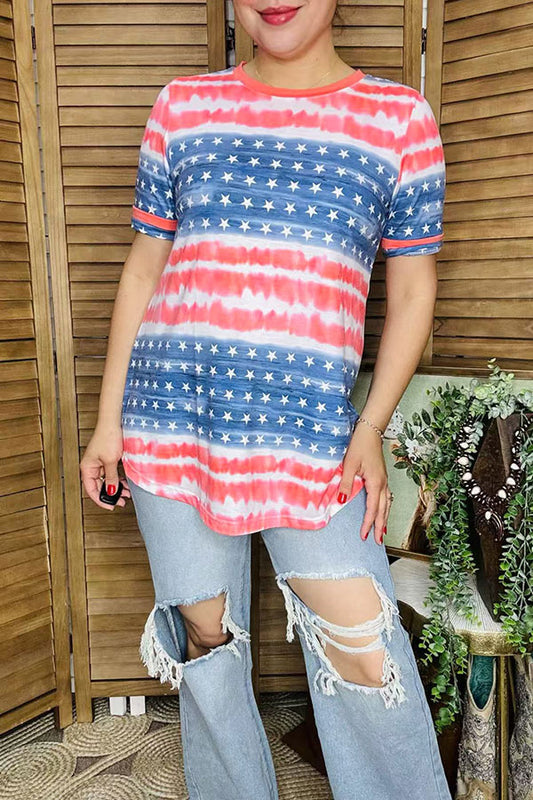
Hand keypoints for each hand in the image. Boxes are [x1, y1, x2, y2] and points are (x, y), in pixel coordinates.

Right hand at [80, 424, 130, 509]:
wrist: (113, 422)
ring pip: (106, 481)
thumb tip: (111, 493)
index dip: (101, 500)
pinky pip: (110, 474)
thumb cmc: (108, 437)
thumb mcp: (111, 461)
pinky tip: (126, 484)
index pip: (91, 490)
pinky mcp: (106, 459)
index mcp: (87, 468)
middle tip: (122, 501)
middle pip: (99, 487)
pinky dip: (118, 479)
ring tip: (127, 493)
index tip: (110, 507)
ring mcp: (98, 463)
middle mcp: (91, 467)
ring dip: (116, 488)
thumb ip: (111, 478)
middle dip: (111, 495)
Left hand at [338, 422, 392, 543]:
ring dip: (384, 519)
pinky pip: (386, 497)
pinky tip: (383, 511)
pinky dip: (385, 508)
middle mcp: (383, 483)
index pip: (372, 509)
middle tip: (377, 542)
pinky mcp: (382, 477)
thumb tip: (340, 501)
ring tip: (382, 531)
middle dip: (380, 526)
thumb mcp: (349, 464)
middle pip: (383, 510)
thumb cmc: (360, 445)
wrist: (370, 431)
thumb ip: (345, 483)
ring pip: (387, 504)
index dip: (368, 523)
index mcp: (376, 483)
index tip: (364, 535)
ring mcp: (384, 480)